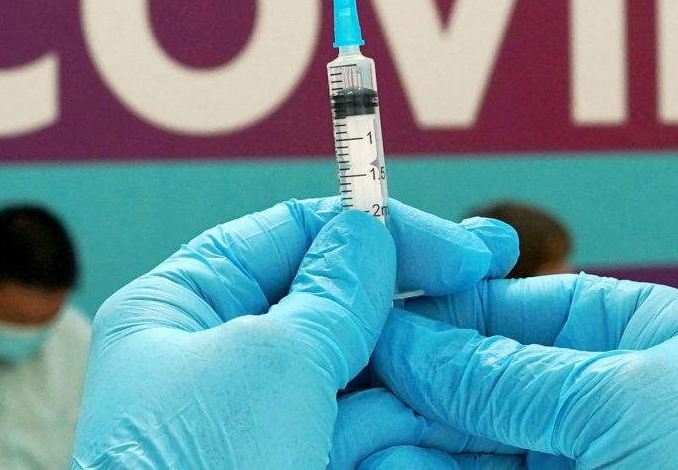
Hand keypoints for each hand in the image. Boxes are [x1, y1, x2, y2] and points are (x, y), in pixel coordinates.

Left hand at [70, 197, 516, 468]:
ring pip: (363, 367)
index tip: (457, 246)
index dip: (376, 230)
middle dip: (411, 294)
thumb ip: (334, 289)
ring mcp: (266, 416)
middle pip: (335, 300)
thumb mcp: (274, 358)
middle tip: (491, 273)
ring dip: (425, 359)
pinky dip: (412, 421)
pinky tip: (459, 419)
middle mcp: (222, 355)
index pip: (291, 234)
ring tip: (487, 353)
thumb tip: (366, 232)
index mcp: (185, 306)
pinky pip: (368, 427)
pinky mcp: (300, 462)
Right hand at [333, 274, 677, 468]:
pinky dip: (424, 468)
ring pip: (463, 435)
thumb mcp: (621, 401)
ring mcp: (566, 456)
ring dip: (408, 431)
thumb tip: (410, 339)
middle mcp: (593, 392)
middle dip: (415, 381)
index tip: (376, 316)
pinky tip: (388, 463)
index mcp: (632, 333)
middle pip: (477, 373)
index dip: (442, 310)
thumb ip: (506, 374)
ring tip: (357, 428)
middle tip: (353, 381)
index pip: (511, 305)